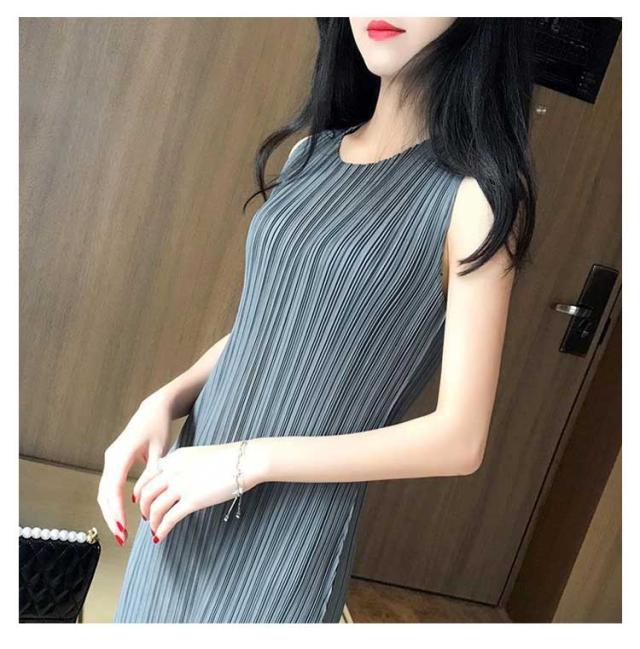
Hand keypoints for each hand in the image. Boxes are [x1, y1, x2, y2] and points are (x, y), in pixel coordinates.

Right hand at [97, 394, 172, 546]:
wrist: (153, 410)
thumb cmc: (158, 427)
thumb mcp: (160, 450)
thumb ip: (152, 474)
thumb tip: (143, 499)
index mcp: (121, 455)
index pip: (113, 488)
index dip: (115, 510)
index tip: (122, 527)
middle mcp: (111, 458)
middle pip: (104, 494)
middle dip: (111, 517)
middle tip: (121, 538)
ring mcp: (110, 460)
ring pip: (105, 492)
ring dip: (110, 513)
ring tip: (121, 532)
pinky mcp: (114, 462)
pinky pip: (110, 486)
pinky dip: (113, 503)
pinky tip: (121, 517)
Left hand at [134, 441, 267, 542]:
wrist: (244, 461)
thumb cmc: (228, 458)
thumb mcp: (198, 456)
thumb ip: (184, 466)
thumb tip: (178, 480)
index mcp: (175, 457)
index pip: (148, 474)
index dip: (140, 490)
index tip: (139, 499)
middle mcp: (173, 470)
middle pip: (147, 492)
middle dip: (143, 507)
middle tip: (146, 516)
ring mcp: (181, 486)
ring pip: (155, 507)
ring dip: (152, 521)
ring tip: (154, 528)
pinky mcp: (192, 501)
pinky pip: (169, 518)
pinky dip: (162, 529)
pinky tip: (160, 536)